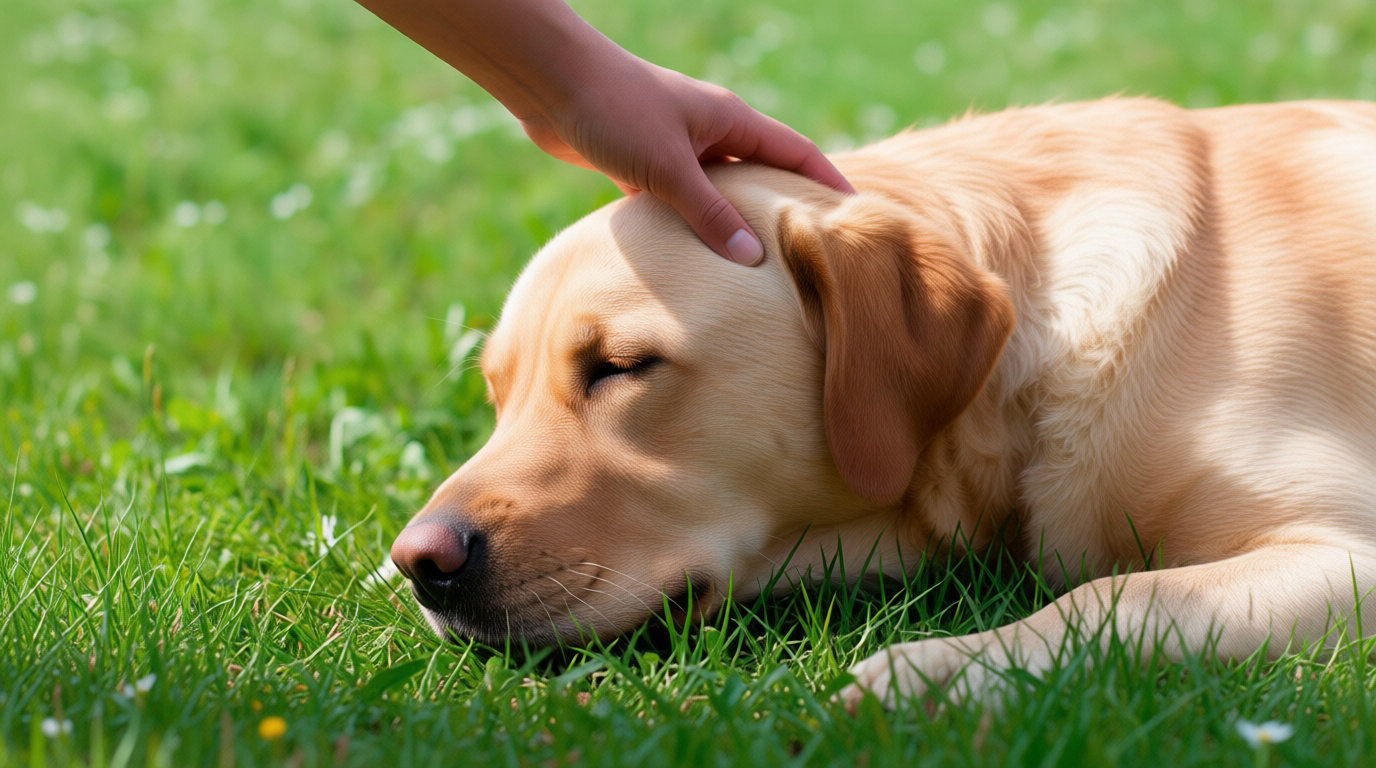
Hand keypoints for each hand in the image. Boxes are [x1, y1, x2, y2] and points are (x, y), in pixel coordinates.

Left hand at [517, 56, 854, 264]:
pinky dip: (685, 227)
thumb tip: (753, 256)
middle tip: (809, 253)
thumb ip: (710, 214)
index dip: (827, 183)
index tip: (854, 215)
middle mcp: (710, 132)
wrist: (549, 84)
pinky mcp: (642, 163)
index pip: (797, 153)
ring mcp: (676, 147)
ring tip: (756, 269)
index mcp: (732, 121)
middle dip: (784, 210)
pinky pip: (676, 202)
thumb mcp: (669, 168)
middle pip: (761, 175)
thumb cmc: (614, 111)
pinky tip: (691, 261)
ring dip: (731, 223)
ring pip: (716, 192)